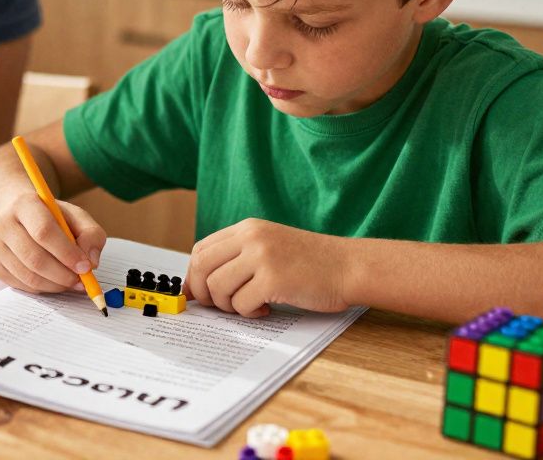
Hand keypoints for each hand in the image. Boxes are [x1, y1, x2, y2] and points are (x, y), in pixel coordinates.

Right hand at [0, 192, 105, 293]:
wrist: (21, 216)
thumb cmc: (52, 217)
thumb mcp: (76, 216)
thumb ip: (91, 234)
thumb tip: (91, 262)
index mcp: (24, 204)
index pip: (43, 231)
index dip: (66, 252)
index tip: (85, 266)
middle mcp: (4, 224)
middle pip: (34, 258)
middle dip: (63, 275)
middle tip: (82, 281)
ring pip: (29, 276)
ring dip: (56, 285)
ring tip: (72, 282)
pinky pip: (23, 286)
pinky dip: (45, 289)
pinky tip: (56, 281)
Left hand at [184, 218, 351, 316]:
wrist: (348, 266)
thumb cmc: (310, 263)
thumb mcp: (269, 247)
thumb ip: (237, 258)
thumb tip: (196, 287)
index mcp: (248, 228)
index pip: (201, 249)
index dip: (194, 275)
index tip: (198, 294)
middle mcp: (252, 238)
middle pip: (202, 267)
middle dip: (203, 293)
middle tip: (220, 306)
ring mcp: (262, 257)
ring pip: (218, 287)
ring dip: (229, 306)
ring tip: (250, 306)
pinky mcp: (274, 279)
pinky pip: (242, 303)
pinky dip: (249, 313)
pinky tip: (267, 308)